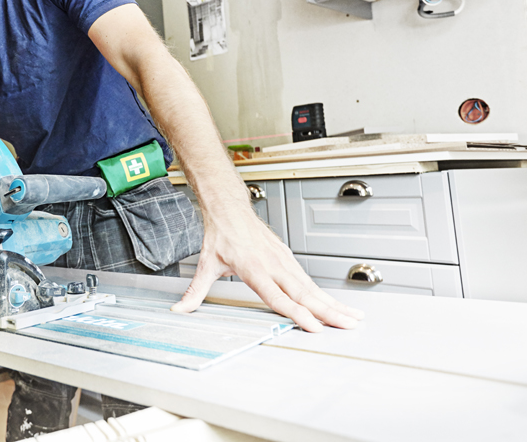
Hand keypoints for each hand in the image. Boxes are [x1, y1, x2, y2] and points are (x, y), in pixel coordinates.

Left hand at [171, 209, 363, 331]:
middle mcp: (272, 264)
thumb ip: (195, 291)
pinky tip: (337, 305)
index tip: (314, 326)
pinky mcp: (288, 258)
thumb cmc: (220, 235)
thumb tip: (179, 308)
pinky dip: (325, 294)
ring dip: (333, 303)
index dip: (296, 313)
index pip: (278, 296)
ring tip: (353, 318)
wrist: (229, 208)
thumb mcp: (206, 264)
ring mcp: (283, 260)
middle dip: (328, 311)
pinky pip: (308, 280)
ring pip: (311, 286)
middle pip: (304, 293)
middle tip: (349, 326)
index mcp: (253, 267)